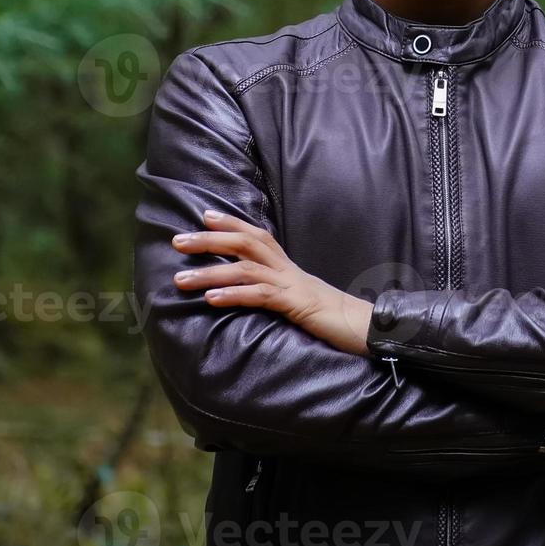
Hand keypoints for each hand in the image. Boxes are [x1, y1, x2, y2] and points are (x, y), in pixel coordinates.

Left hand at [171, 211, 372, 355]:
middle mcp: (288, 270)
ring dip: (210, 273)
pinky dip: (234, 294)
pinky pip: (261, 296)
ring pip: (246, 270)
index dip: (231, 224)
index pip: (257, 236)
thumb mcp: (299, 300)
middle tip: (176, 241)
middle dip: (209, 240)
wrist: (368, 329)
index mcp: (288, 268)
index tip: (204, 216)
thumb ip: (277, 292)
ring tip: (180, 281)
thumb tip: (253, 293)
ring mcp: (293, 286)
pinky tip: (212, 299)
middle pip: (246, 243)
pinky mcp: (297, 305)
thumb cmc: (333, 319)